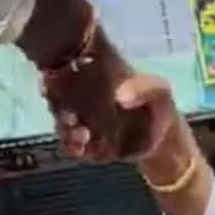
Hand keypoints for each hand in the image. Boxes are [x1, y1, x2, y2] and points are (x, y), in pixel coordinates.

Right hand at [50, 70, 176, 163]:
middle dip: (55, 102)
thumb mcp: (159, 91)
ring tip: (81, 134)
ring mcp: (81, 121)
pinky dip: (72, 147)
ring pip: (61, 122)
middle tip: (69, 112)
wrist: (162, 138)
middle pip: (56, 96)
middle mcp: (81, 97)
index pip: (66, 67)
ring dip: (64, 127)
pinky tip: (82, 148)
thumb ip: (144, 88)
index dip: (56, 70)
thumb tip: (120, 97)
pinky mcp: (85, 144)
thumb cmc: (157, 105)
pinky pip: (71, 146)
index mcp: (95, 75)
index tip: (52, 77)